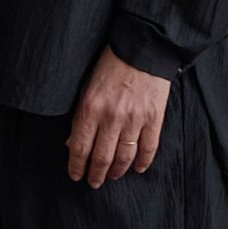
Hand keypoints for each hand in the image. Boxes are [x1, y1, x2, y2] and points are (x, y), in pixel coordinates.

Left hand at [65, 45, 171, 188]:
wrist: (143, 46)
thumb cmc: (111, 65)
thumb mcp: (87, 87)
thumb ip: (81, 117)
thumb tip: (73, 145)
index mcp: (91, 108)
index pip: (80, 148)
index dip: (77, 167)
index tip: (76, 176)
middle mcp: (112, 117)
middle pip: (102, 158)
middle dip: (96, 175)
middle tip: (94, 182)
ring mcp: (135, 119)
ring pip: (124, 158)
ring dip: (117, 171)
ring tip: (113, 176)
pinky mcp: (154, 118)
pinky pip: (149, 149)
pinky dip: (143, 162)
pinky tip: (138, 168)